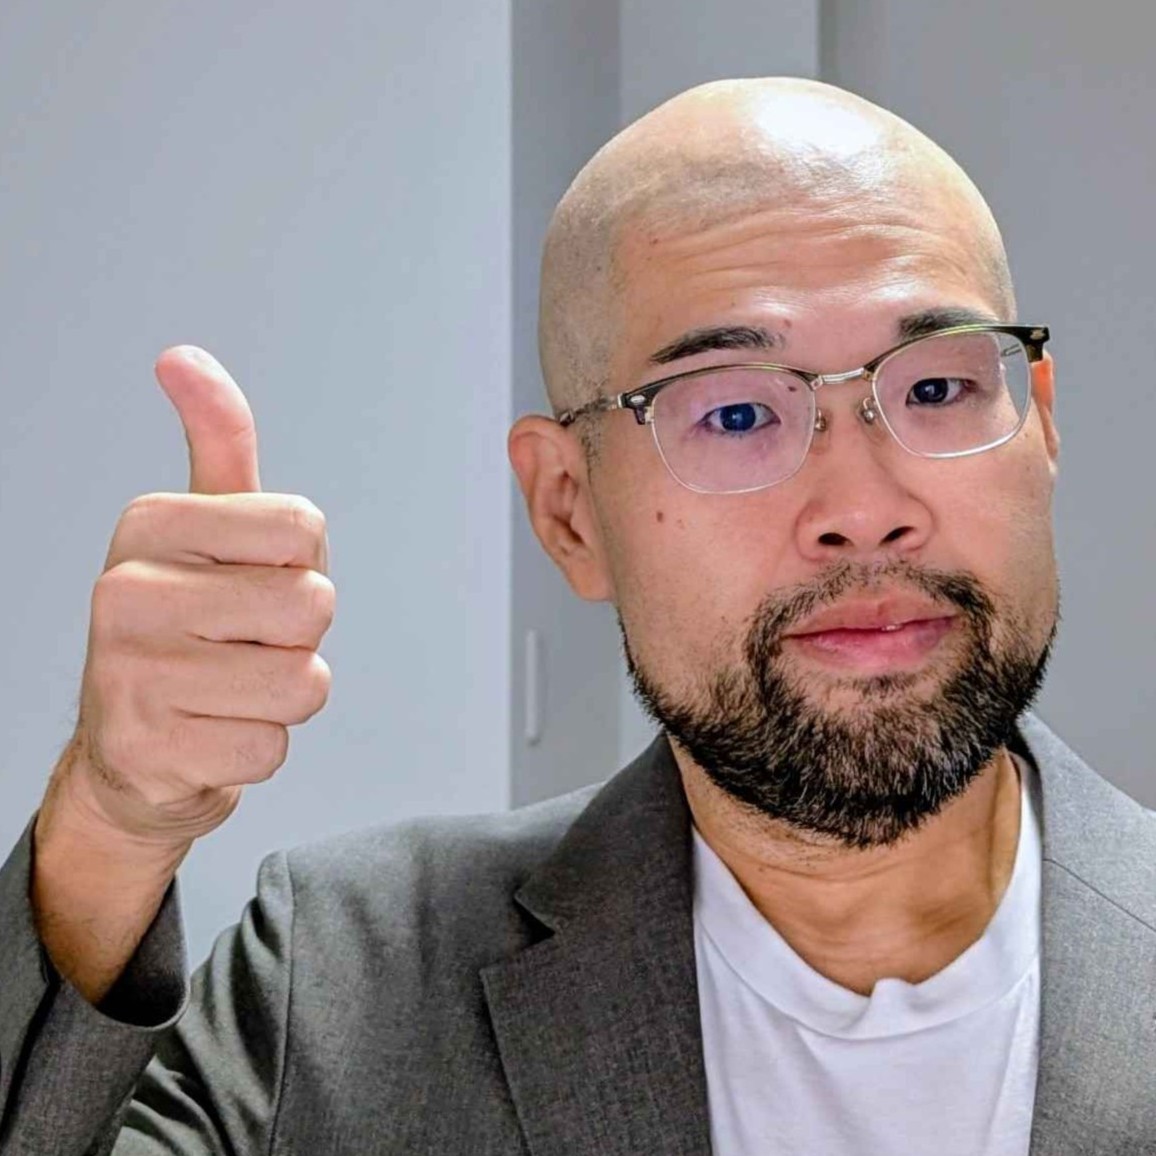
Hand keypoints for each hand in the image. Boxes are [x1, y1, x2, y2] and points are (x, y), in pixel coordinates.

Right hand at [54, 347, 333, 852]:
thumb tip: (182, 357)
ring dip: (285, 693)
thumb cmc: (191, 626)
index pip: (304, 527)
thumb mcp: (207, 529)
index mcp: (149, 524)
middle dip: (299, 635)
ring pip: (303, 682)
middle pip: (313, 604)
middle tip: (242, 643)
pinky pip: (273, 745)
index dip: (302, 563)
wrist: (133, 748)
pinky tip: (209, 733)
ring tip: (229, 688)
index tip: (252, 579)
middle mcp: (124, 590)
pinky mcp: (149, 751)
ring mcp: (130, 675)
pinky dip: (258, 746)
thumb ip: (218, 442)